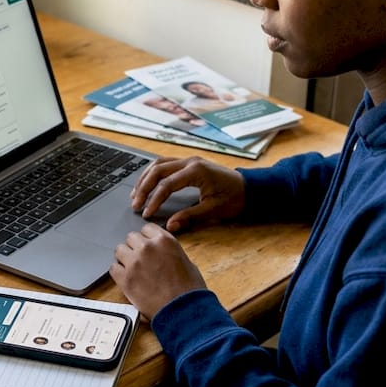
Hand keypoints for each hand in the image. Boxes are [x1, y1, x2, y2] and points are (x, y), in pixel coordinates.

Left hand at [110, 223, 205, 319]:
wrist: (183, 310)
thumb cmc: (189, 290)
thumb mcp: (186, 262)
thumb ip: (169, 253)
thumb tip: (162, 254)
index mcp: (164, 241)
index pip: (146, 229)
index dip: (146, 238)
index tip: (147, 245)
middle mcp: (147, 247)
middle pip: (131, 238)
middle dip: (135, 247)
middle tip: (140, 259)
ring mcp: (134, 262)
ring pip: (119, 250)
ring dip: (125, 258)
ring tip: (132, 269)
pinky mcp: (125, 279)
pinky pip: (113, 268)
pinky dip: (118, 273)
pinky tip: (126, 278)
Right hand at [130, 156, 245, 232]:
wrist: (249, 188)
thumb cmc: (234, 198)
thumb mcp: (213, 210)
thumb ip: (190, 217)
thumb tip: (170, 226)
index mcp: (196, 171)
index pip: (167, 185)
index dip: (154, 200)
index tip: (147, 213)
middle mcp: (191, 162)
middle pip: (158, 170)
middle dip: (144, 187)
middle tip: (135, 204)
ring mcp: (190, 160)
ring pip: (159, 164)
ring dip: (146, 178)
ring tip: (136, 194)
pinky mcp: (190, 163)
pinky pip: (166, 164)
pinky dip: (154, 173)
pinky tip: (147, 184)